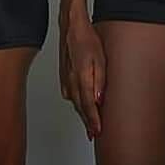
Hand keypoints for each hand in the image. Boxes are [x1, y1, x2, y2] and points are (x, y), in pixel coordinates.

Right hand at [59, 17, 105, 139]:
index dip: (93, 121)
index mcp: (81, 79)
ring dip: (82, 114)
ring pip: (75, 103)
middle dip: (87, 122)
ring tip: (89, 125)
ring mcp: (66, 80)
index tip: (97, 132)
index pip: (88, 106)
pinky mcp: (64, 77)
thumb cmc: (88, 40)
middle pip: (80, 108)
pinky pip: (71, 95)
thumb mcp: (100, 59)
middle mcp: (71, 82)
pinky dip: (77, 103)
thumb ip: (100, 80)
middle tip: (94, 135)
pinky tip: (81, 105)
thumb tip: (99, 100)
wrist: (72, 29)